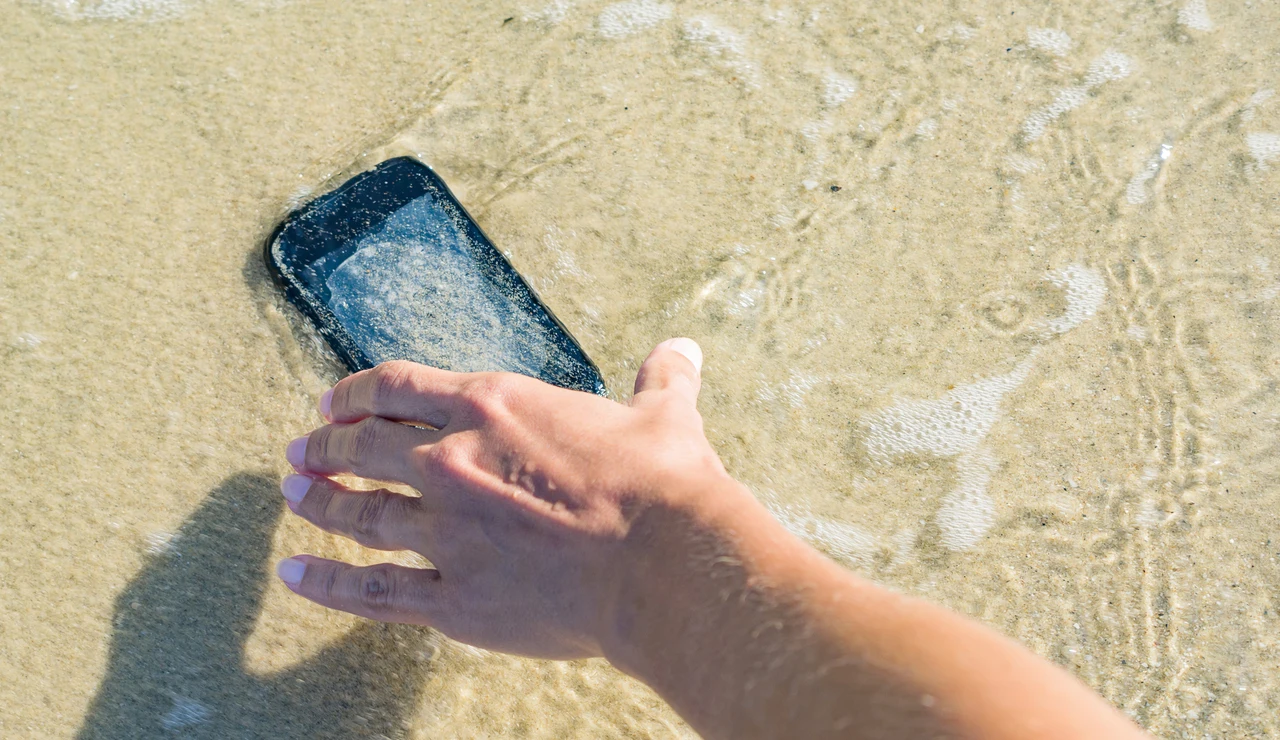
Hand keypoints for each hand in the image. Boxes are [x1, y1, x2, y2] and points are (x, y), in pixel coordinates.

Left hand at [277, 338, 734, 658]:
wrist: (663, 563)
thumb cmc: (664, 483)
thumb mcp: (665, 416)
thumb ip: (661, 378)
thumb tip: (684, 348)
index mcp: (493, 407)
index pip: (397, 388)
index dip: (355, 392)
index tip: (332, 401)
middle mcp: (452, 462)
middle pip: (363, 448)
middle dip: (324, 447)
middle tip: (299, 452)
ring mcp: (446, 532)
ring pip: (359, 514)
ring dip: (319, 502)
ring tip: (292, 496)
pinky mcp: (452, 597)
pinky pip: (373, 589)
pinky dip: (327, 582)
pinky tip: (295, 574)